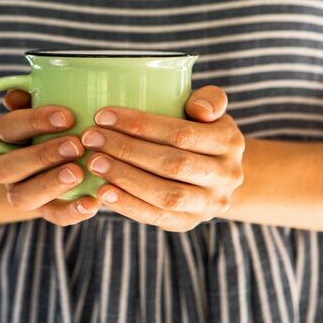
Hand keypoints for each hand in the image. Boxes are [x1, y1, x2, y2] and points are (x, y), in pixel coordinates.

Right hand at [0, 89, 100, 224]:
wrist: (76, 155)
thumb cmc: (64, 123)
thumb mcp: (53, 107)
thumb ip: (39, 95)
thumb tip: (15, 94)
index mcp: (7, 137)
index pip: (8, 127)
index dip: (34, 121)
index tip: (68, 116)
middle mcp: (7, 167)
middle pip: (6, 166)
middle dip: (41, 155)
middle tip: (76, 145)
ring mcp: (22, 192)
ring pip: (22, 197)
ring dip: (50, 184)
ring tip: (79, 173)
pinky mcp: (45, 211)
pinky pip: (53, 217)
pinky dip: (72, 212)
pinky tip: (93, 203)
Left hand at [80, 86, 244, 231]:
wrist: (214, 174)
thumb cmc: (200, 131)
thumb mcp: (210, 110)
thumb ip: (208, 100)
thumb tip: (198, 109)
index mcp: (230, 141)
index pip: (183, 134)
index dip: (141, 125)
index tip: (103, 116)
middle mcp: (226, 176)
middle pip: (173, 164)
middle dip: (127, 151)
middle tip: (92, 139)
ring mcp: (210, 204)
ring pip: (166, 195)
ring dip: (125, 178)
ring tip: (94, 163)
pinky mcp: (189, 223)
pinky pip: (158, 218)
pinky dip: (128, 205)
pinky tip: (103, 192)